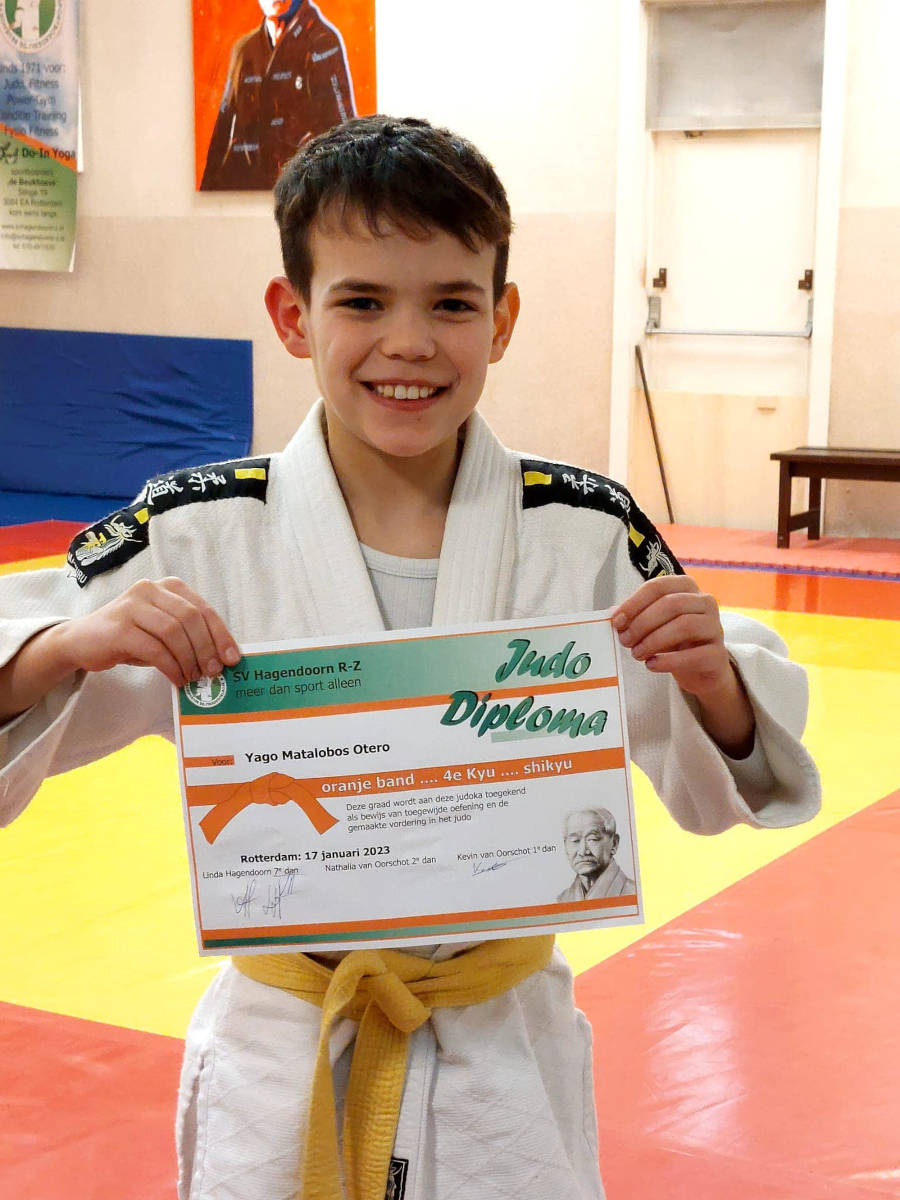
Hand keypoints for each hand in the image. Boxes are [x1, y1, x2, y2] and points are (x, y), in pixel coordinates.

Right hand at [55, 577, 239, 688]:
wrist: (81, 641)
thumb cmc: (130, 637)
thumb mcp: (162, 629)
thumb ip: (188, 634)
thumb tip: (221, 658)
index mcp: (168, 586)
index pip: (203, 609)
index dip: (221, 635)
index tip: (232, 659)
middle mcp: (150, 590)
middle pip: (191, 619)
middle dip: (207, 649)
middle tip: (212, 672)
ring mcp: (132, 606)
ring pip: (174, 633)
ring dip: (189, 660)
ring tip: (192, 678)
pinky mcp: (119, 628)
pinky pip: (155, 649)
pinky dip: (171, 667)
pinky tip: (176, 678)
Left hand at [612, 575, 754, 755]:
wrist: (702, 669)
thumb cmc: (674, 640)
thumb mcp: (654, 624)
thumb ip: (635, 616)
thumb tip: (612, 615)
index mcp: (686, 588)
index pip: (658, 587)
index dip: (634, 603)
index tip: (617, 621)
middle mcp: (705, 602)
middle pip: (671, 605)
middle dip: (642, 623)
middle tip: (625, 640)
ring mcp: (715, 627)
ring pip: (684, 626)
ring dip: (654, 641)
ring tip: (636, 653)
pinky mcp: (718, 654)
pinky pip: (694, 654)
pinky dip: (669, 660)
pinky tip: (652, 665)